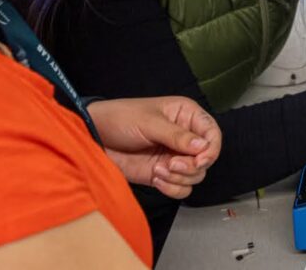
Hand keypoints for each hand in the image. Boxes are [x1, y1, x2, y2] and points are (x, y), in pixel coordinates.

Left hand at [88, 97, 221, 198]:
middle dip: (191, 166)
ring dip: (180, 178)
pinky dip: (172, 188)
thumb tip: (203, 146)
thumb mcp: (149, 123)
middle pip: (207, 159)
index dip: (211, 149)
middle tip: (172, 164)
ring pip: (196, 175)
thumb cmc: (119, 118)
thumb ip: (177, 136)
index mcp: (186, 116)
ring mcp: (174, 157)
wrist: (93, 137)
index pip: (212, 134)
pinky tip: (157, 178)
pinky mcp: (163, 174)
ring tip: (159, 170)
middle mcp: (185, 138)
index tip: (200, 159)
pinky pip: (181, 188)